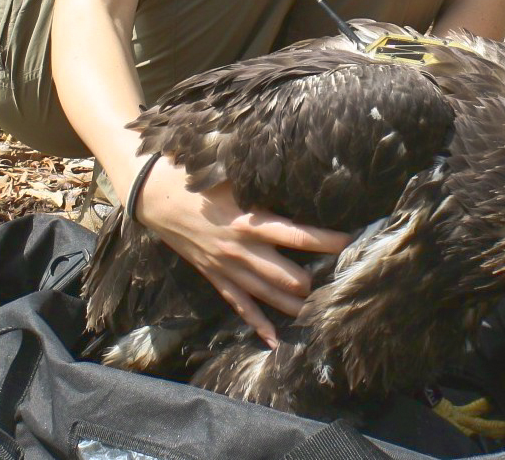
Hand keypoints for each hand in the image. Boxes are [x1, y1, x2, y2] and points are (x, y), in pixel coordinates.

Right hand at [134, 155, 350, 346]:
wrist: (155, 197)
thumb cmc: (195, 178)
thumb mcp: (230, 173)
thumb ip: (259, 175)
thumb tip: (290, 161)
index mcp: (249, 221)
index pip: (296, 234)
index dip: (324, 240)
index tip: (348, 241)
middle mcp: (240, 249)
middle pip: (285, 275)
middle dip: (310, 281)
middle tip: (334, 279)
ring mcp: (227, 267)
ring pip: (266, 295)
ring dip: (292, 305)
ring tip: (317, 312)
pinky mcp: (215, 276)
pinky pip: (239, 306)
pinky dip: (257, 324)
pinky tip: (274, 341)